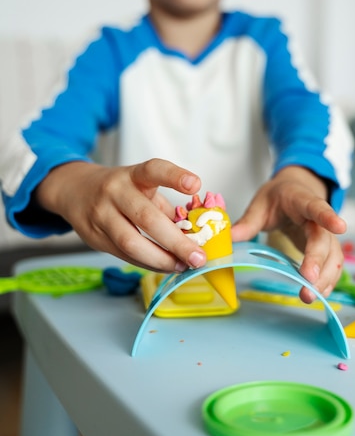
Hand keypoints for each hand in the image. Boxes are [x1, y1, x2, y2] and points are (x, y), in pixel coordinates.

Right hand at [35, 159, 206, 272]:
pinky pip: (125, 255)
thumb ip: (167, 208)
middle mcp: (115, 192)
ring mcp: (101, 215)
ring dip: (161, 260)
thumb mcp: (143, 186)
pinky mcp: (94, 238)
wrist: (75, 191)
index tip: (195, 184)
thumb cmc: (120, 189)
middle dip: (175, 242)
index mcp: (133, 175)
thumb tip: (196, 236)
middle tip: (198, 257)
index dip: (174, 176)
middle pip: (146, 218)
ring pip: (131, 243)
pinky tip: (164, 266)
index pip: (153, 169)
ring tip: (182, 266)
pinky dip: (148, 264)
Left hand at [231, 166, 346, 302]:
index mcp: (301, 200)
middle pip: (324, 239)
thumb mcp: (259, 203)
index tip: (340, 226)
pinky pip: (332, 264)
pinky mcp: (325, 247)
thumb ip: (247, 222)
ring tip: (310, 296)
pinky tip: (320, 293)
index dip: (328, 217)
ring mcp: (325, 234)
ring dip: (325, 277)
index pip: (317, 207)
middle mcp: (318, 218)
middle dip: (318, 261)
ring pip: (333, 255)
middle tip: (309, 281)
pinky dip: (328, 280)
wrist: (295, 190)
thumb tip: (230, 238)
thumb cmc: (279, 196)